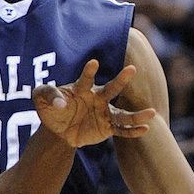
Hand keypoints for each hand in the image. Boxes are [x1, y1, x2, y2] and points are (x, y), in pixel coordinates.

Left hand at [33, 59, 156, 146]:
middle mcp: (97, 99)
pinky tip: (145, 129)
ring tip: (152, 112)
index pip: (86, 78)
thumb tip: (61, 103)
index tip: (94, 62)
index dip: (89, 71)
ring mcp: (104, 113)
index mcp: (81, 89)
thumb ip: (48, 95)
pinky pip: (121, 130)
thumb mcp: (41, 98)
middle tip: (132, 68)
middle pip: (111, 89)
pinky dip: (132, 131)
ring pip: (123, 114)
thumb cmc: (50, 108)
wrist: (57, 129)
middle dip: (121, 80)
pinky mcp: (107, 128)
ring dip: (137, 114)